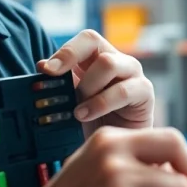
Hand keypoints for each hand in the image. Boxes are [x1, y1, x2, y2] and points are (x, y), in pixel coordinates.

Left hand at [38, 29, 153, 134]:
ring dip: (87, 86)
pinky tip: (86, 115)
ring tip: (76, 110)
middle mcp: (117, 59)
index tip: (45, 69)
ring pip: (108, 63)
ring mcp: (133, 73)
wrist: (116, 147)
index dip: (65, 50)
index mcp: (98, 57)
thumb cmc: (94, 121)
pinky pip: (123, 91)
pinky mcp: (144, 91)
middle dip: (70, 62)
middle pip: (94, 41)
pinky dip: (100, 104)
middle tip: (57, 84)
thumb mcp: (72, 100)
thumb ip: (60, 82)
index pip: (85, 39)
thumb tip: (42, 65)